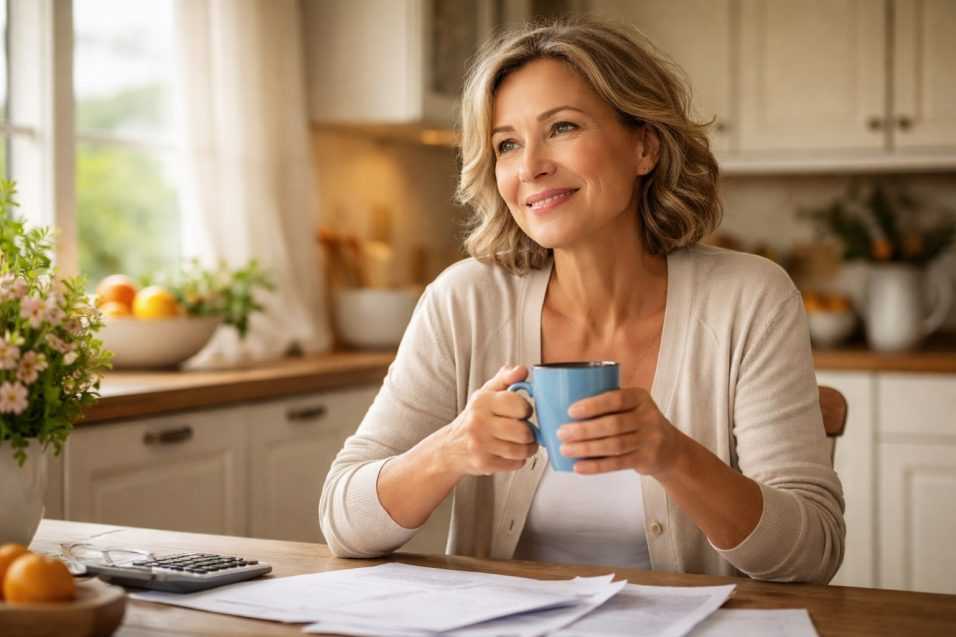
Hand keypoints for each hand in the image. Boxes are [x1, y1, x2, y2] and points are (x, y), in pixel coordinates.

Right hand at [440, 365, 538, 476]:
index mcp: (482, 402)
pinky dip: (518, 460)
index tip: (522, 412)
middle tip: (523, 430)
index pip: (519, 405)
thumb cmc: (473, 418)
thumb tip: (522, 370)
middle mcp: (479, 423)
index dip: (526, 409)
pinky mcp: (484, 464)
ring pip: (522, 450)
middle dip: (529, 432)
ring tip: (520, 443)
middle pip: (523, 431)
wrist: (450, 447)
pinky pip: (515, 464)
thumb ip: (505, 379)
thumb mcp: (485, 394)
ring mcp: (480, 445)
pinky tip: (510, 453)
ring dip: (527, 447)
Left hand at [557, 387, 686, 475]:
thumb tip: (561, 408)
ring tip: (565, 450)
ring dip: (586, 449)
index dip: (593, 405)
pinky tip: (578, 467)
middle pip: (613, 425)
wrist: (670, 449)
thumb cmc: (637, 423)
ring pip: (614, 445)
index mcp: (640, 398)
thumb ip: (607, 405)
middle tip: (561, 433)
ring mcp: (649, 440)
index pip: (616, 399)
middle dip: (584, 430)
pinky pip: (617, 464)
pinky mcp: (646, 460)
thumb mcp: (631, 407)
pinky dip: (596, 466)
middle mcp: (648, 417)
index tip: (571, 411)